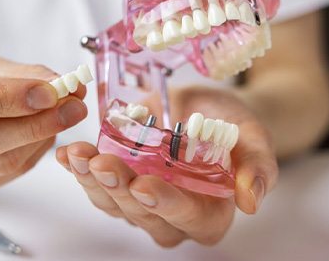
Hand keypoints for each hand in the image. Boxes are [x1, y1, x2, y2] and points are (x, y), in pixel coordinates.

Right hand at [0, 47, 87, 198]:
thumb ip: (15, 73)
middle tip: (77, 106)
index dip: (8, 99)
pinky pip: (8, 173)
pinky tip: (44, 133)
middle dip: (39, 124)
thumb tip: (59, 83)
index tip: (52, 92)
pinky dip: (35, 151)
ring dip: (42, 137)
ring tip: (63, 114)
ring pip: (2, 162)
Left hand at [56, 87, 277, 246]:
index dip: (166, 205)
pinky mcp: (122, 184)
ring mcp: (143, 201)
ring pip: (114, 203)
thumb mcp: (253, 137)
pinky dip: (81, 169)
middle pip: (143, 214)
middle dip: (119, 189)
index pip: (189, 218)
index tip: (145, 185)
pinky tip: (70, 154)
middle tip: (102, 163)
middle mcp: (173, 215)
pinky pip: (98, 184)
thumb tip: (251, 201)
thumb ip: (258, 167)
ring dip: (92, 181)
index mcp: (210, 212)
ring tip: (79, 155)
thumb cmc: (233, 125)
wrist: (207, 110)